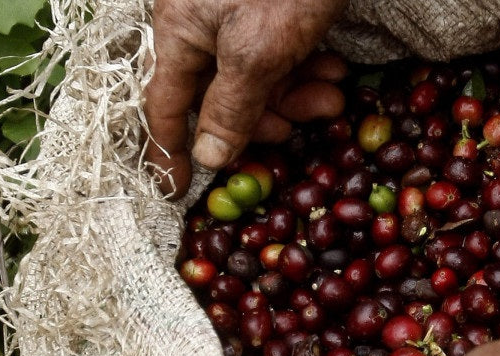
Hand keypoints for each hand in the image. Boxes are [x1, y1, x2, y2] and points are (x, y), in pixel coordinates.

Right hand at [144, 0, 348, 197]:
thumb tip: (208, 157)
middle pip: (221, 98)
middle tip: (292, 131)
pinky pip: (280, 55)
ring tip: (331, 96)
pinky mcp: (271, 10)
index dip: (170, 151)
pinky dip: (306, 70)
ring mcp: (236, 19)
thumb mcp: (256, 50)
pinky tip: (333, 70)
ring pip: (258, 80)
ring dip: (296, 97)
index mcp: (180, 32)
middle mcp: (201, 28)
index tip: (175, 192)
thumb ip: (231, 106)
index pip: (166, 105)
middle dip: (262, 120)